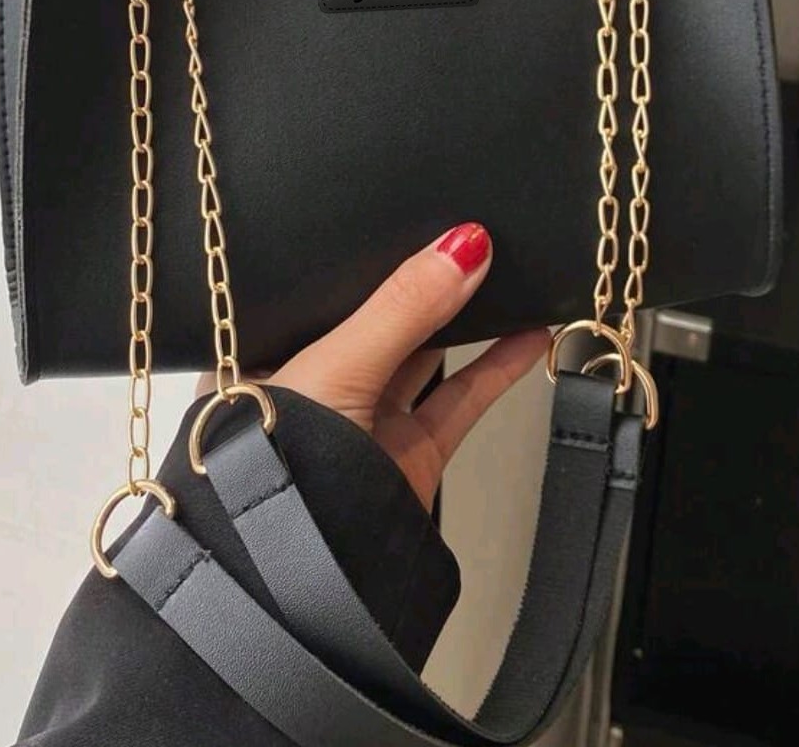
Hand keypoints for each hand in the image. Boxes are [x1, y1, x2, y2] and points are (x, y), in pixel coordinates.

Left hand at [197, 223, 549, 511]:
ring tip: (509, 268)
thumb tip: (462, 246)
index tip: (426, 215)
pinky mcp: (410, 453)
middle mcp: (317, 381)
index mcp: (269, 350)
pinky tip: (530, 333)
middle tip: (473, 237)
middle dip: (426, 280)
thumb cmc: (277, 474)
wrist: (302, 584)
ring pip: (428, 351)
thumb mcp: (335, 366)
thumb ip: (402, 307)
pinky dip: (499, 365)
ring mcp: (367, 418)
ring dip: (471, 317)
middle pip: (382, 315)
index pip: (328, 283)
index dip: (373, 249)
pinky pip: (462, 396)